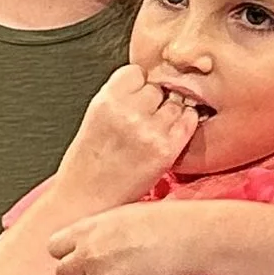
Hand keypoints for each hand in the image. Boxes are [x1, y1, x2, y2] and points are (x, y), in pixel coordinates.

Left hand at [43, 201, 206, 274]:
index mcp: (86, 230)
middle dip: (78, 273)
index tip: (80, 254)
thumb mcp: (119, 216)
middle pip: (63, 274)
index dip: (68, 252)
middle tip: (98, 270)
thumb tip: (81, 245)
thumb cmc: (162, 222)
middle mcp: (88, 255)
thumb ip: (94, 232)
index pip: (54, 247)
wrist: (190, 239)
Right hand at [52, 67, 203, 210]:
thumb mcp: (94, 118)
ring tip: (154, 132)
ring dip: (170, 113)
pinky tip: (168, 137)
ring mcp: (149, 131)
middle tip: (143, 121)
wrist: (85, 202)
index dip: (137, 86)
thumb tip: (149, 86)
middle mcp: (127, 112)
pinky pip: (188, 121)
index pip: (136, 72)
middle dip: (154, 101)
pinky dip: (183, 126)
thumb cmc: (86, 166)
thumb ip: (119, 98)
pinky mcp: (166, 150)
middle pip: (158, 87)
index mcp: (105, 101)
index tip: (133, 100)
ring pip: (175, 102)